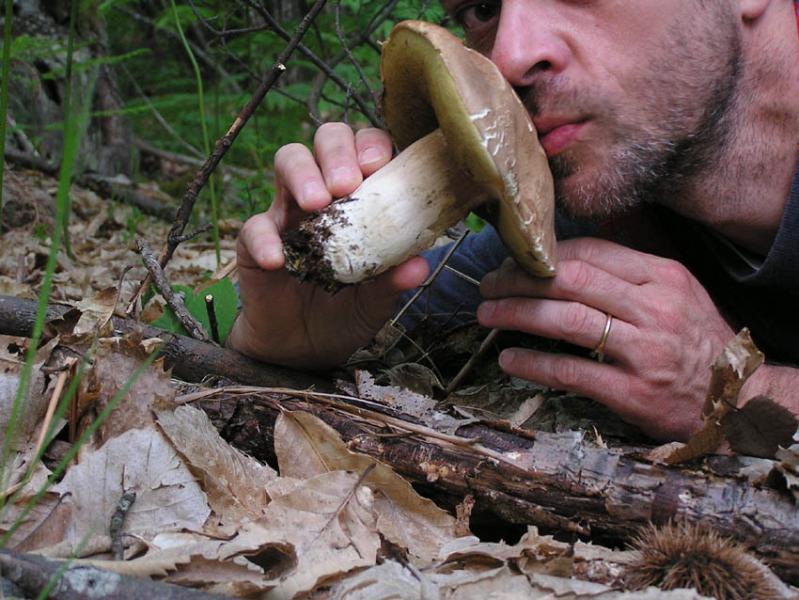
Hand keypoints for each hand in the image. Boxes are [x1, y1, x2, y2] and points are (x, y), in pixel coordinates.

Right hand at [228, 123, 428, 368]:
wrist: (302, 350)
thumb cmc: (344, 312)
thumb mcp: (375, 302)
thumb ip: (392, 282)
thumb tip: (419, 264)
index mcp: (360, 200)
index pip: (367, 150)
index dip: (372, 147)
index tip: (379, 166)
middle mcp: (324, 195)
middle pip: (326, 140)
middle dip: (337, 151)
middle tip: (346, 184)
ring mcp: (287, 213)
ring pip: (287, 160)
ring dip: (302, 173)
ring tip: (315, 204)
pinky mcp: (256, 242)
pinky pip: (254, 227)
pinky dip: (265, 239)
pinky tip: (278, 260)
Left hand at [477, 237, 737, 440]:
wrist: (737, 399)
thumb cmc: (696, 341)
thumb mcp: (678, 291)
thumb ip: (631, 270)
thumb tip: (576, 247)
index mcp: (662, 276)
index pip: (590, 251)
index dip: (544, 254)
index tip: (515, 260)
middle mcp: (653, 308)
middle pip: (570, 280)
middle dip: (519, 278)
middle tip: (489, 284)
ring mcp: (644, 350)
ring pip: (565, 320)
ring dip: (516, 313)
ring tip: (486, 313)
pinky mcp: (633, 392)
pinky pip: (571, 371)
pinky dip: (533, 363)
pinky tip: (508, 358)